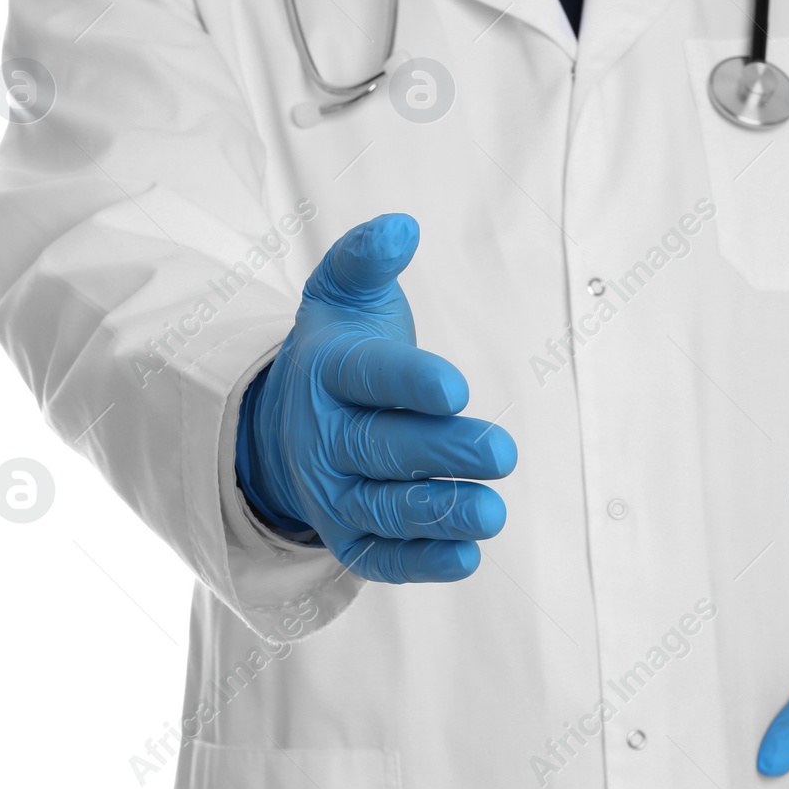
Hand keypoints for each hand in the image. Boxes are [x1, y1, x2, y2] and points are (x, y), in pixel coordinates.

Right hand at [235, 213, 515, 582]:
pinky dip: (420, 562)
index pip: (368, 376)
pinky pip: (380, 556)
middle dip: (442, 452)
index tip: (457, 388)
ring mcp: (334, 493)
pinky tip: (467, 557)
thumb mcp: (341, 296)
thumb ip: (366, 259)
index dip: (410, 382)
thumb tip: (404, 226)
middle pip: (382, 447)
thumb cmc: (337, 352)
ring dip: (439, 513)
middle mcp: (325, 437)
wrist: (287, 423)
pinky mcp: (350, 537)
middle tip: (501, 452)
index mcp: (327, 372)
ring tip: (491, 513)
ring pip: (385, 508)